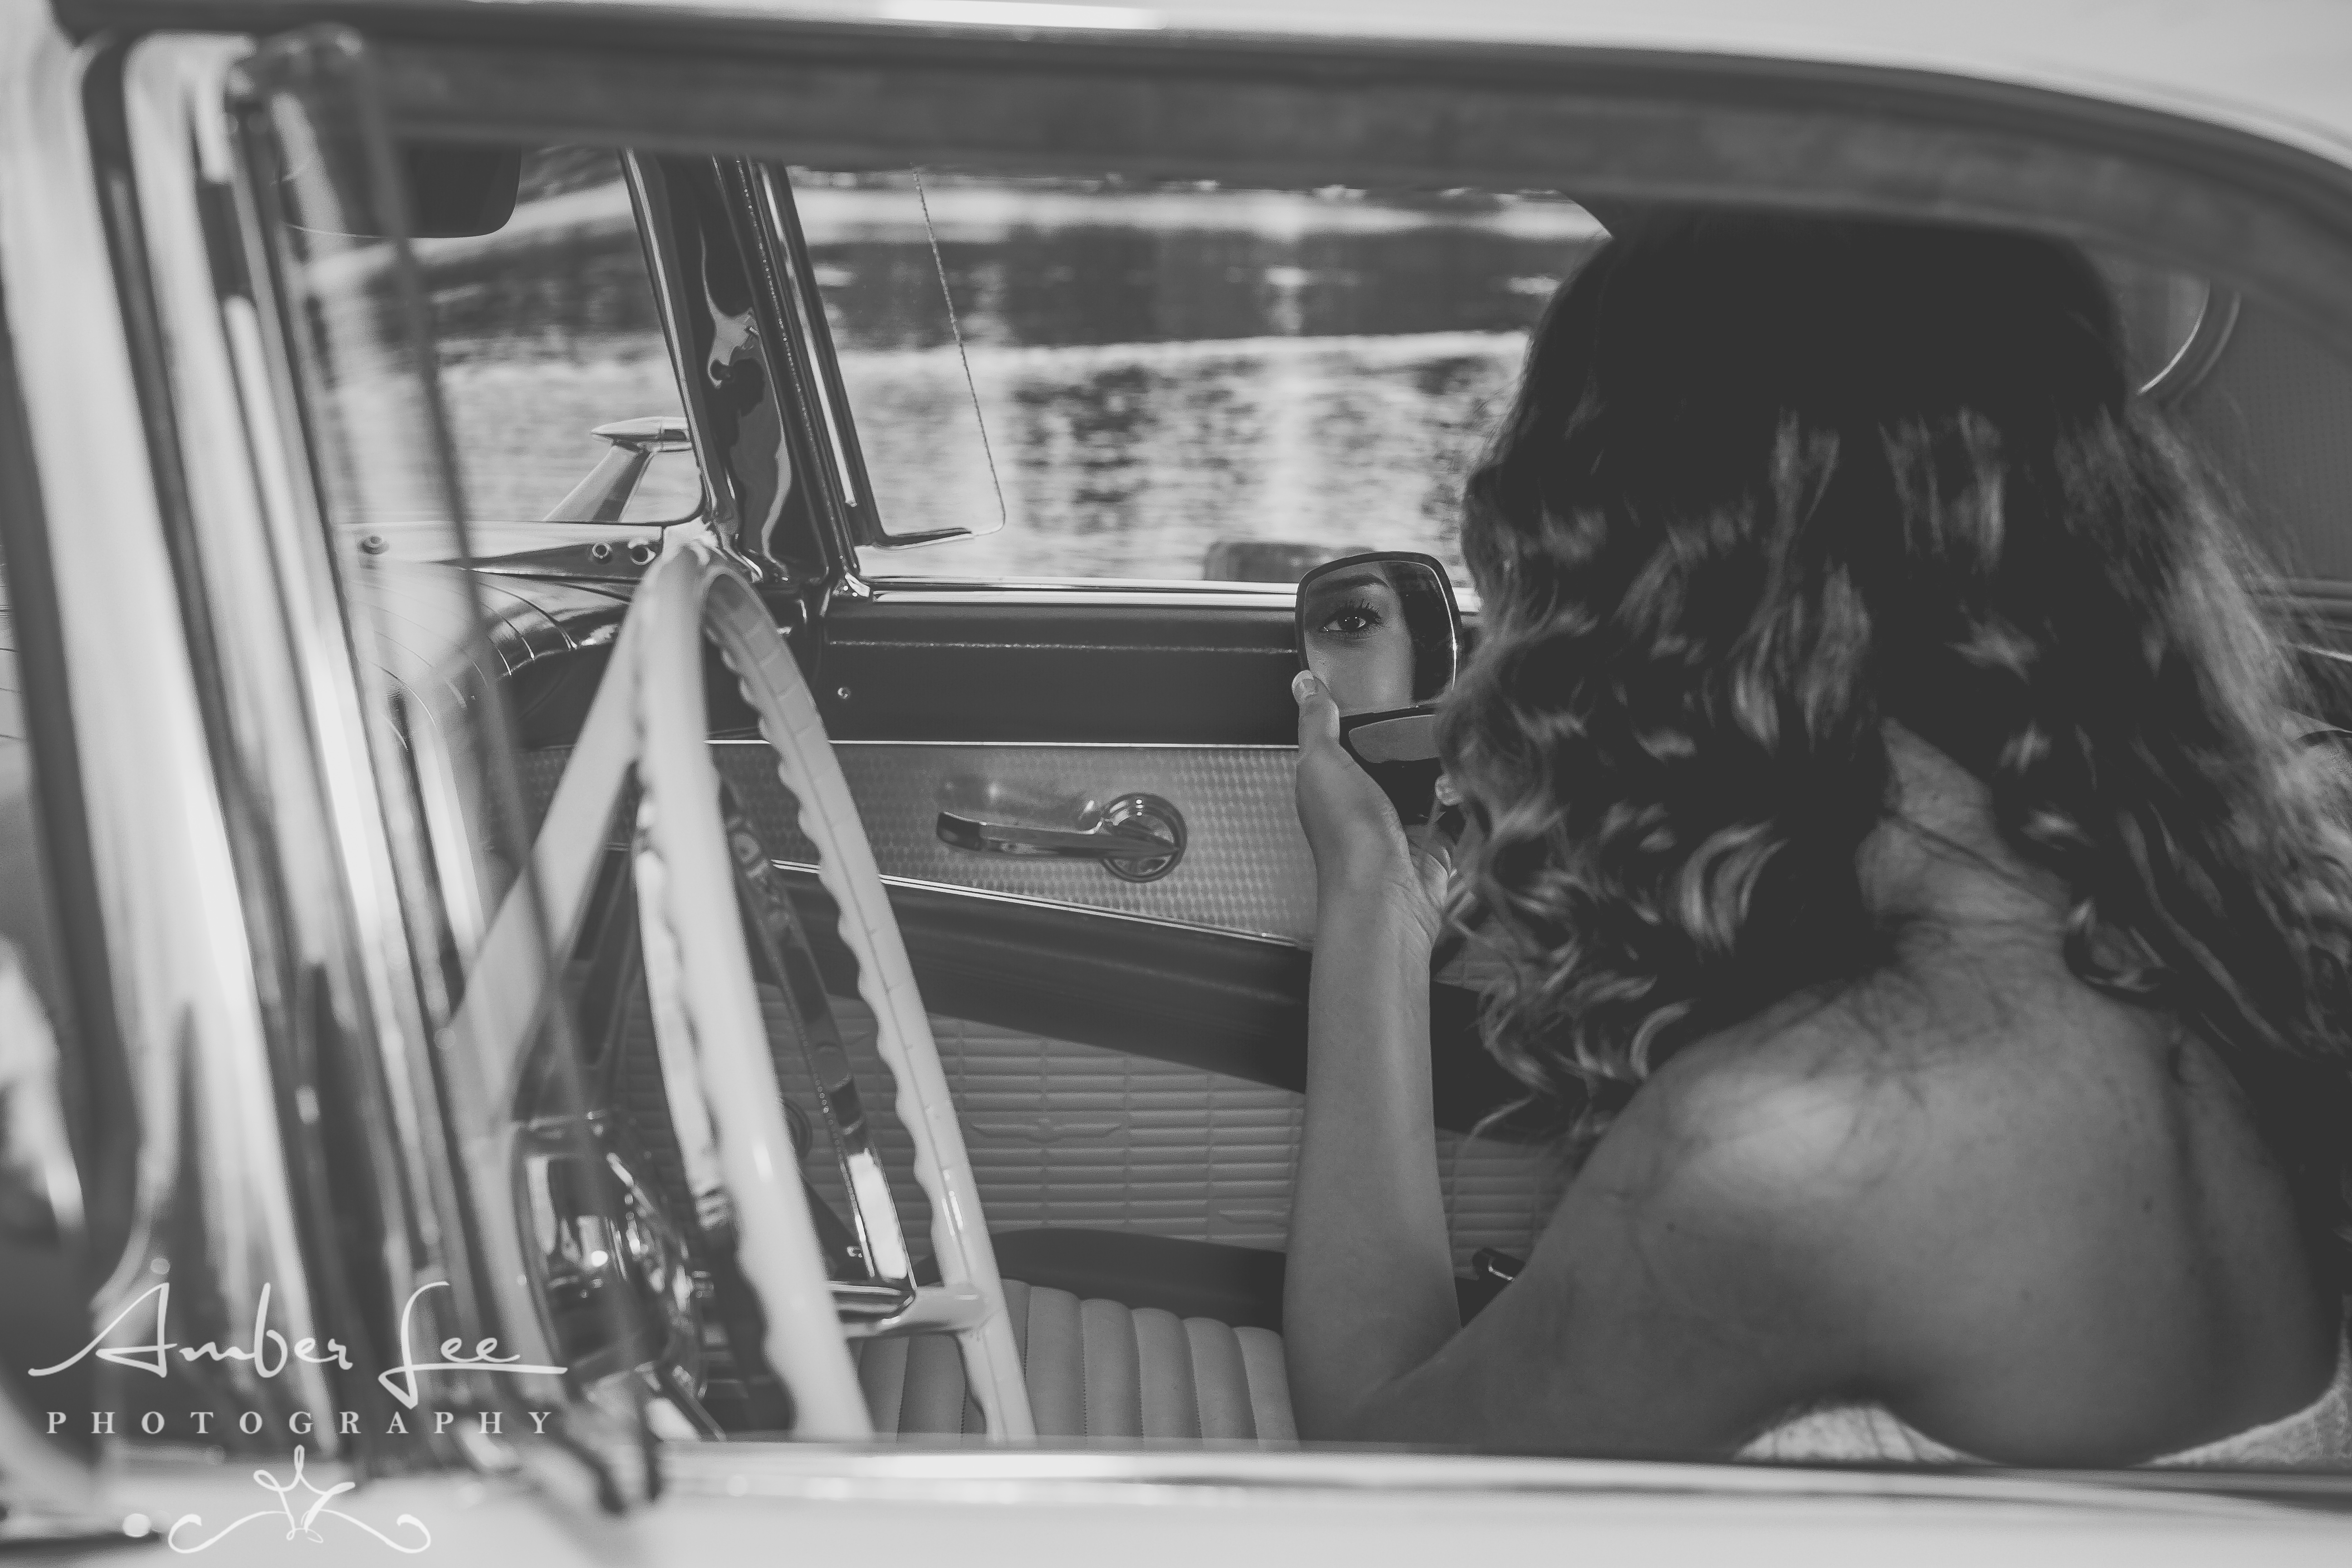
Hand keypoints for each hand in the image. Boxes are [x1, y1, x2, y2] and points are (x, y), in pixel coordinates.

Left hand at [1293, 670, 1450, 944]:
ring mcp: (1402, 818)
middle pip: (1397, 751)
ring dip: (1443, 763)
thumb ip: (1316, 722)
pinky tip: (1462, 784)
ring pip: (1430, 775)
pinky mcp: (1435, 838)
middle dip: (1417, 736)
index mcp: (1333, 778)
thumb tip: (1305, 683)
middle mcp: (1366, 798)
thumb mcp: (1320, 764)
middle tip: (1436, 716)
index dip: (1372, 711)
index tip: (1398, 687)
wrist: (1385, 897)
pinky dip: (1463, 795)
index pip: (1353, 733)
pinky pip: (1456, 805)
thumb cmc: (1346, 837)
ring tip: (1455, 746)